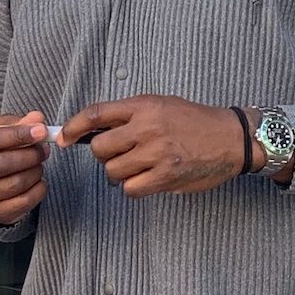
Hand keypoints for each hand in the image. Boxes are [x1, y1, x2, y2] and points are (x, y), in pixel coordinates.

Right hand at [0, 112, 50, 225]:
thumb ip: (16, 124)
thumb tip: (38, 118)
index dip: (18, 134)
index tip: (41, 130)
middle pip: (5, 163)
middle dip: (31, 154)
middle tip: (44, 149)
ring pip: (17, 183)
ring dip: (36, 171)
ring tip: (38, 164)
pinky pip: (25, 201)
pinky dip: (39, 188)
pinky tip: (37, 180)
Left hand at [57, 96, 250, 196]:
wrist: (231, 138)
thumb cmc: (195, 121)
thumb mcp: (161, 105)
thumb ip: (130, 115)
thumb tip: (93, 131)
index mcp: (144, 106)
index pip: (97, 113)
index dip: (74, 127)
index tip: (63, 138)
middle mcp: (148, 128)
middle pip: (99, 149)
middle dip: (104, 155)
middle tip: (121, 154)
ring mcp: (157, 153)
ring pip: (113, 171)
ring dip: (120, 173)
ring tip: (139, 166)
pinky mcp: (166, 176)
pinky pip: (130, 189)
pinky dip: (134, 187)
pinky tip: (147, 179)